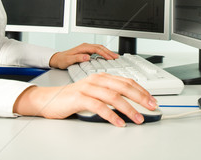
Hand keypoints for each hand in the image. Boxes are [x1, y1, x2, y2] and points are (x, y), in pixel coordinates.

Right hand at [13, 73, 157, 126]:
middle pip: (124, 86)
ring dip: (129, 109)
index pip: (127, 81)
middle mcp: (97, 80)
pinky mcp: (79, 98)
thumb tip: (130, 104)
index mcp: (102, 77)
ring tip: (138, 119)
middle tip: (151, 107)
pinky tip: (119, 122)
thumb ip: (110, 94)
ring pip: (114, 96)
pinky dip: (111, 115)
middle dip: (141, 97)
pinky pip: (99, 106)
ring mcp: (88, 88)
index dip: (142, 90)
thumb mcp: (94, 93)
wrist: (48, 100)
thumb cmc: (72, 98)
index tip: (152, 100)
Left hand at [49, 44, 118, 68]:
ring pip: (100, 48)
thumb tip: (87, 57)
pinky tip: (107, 57)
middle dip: (109, 52)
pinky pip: (98, 51)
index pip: (97, 49)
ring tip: (114, 57)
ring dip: (107, 52)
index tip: (110, 58)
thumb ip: (78, 58)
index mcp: (83, 47)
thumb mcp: (68, 60)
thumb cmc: (62, 60)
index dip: (104, 53)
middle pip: (100, 47)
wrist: (57, 59)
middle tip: (116, 57)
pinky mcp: (86, 51)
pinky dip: (104, 53)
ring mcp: (86, 48)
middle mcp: (85, 46)